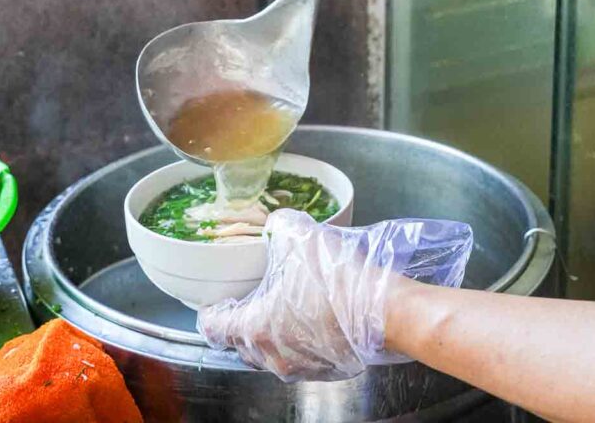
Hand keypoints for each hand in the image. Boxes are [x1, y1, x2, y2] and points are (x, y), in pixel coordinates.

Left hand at [197, 208, 472, 381]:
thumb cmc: (336, 278)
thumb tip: (276, 225)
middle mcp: (274, 356)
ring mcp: (302, 368)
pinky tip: (317, 316)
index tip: (211, 307)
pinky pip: (305, 357)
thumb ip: (280, 228)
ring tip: (286, 307)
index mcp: (256, 328)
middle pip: (243, 346)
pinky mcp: (329, 370)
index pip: (216, 328)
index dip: (210, 314)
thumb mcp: (300, 236)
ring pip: (275, 354)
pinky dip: (303, 340)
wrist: (384, 310)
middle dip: (243, 325)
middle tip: (249, 302)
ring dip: (275, 333)